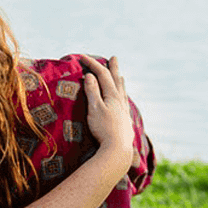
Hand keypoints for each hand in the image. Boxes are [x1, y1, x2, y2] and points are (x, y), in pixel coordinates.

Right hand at [79, 55, 134, 169]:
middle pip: (116, 80)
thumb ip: (92, 91)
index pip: (102, 75)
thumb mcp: (94, 109)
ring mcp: (124, 111)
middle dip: (113, 68)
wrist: (117, 150)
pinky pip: (124, 102)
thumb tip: (90, 76)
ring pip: (122, 91)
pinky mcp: (124, 121)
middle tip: (114, 58)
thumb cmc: (103, 129)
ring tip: (120, 76)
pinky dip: (122, 95)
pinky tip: (123, 100)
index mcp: (112, 96)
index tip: (82, 57)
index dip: (93, 64)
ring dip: (119, 81)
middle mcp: (120, 101)